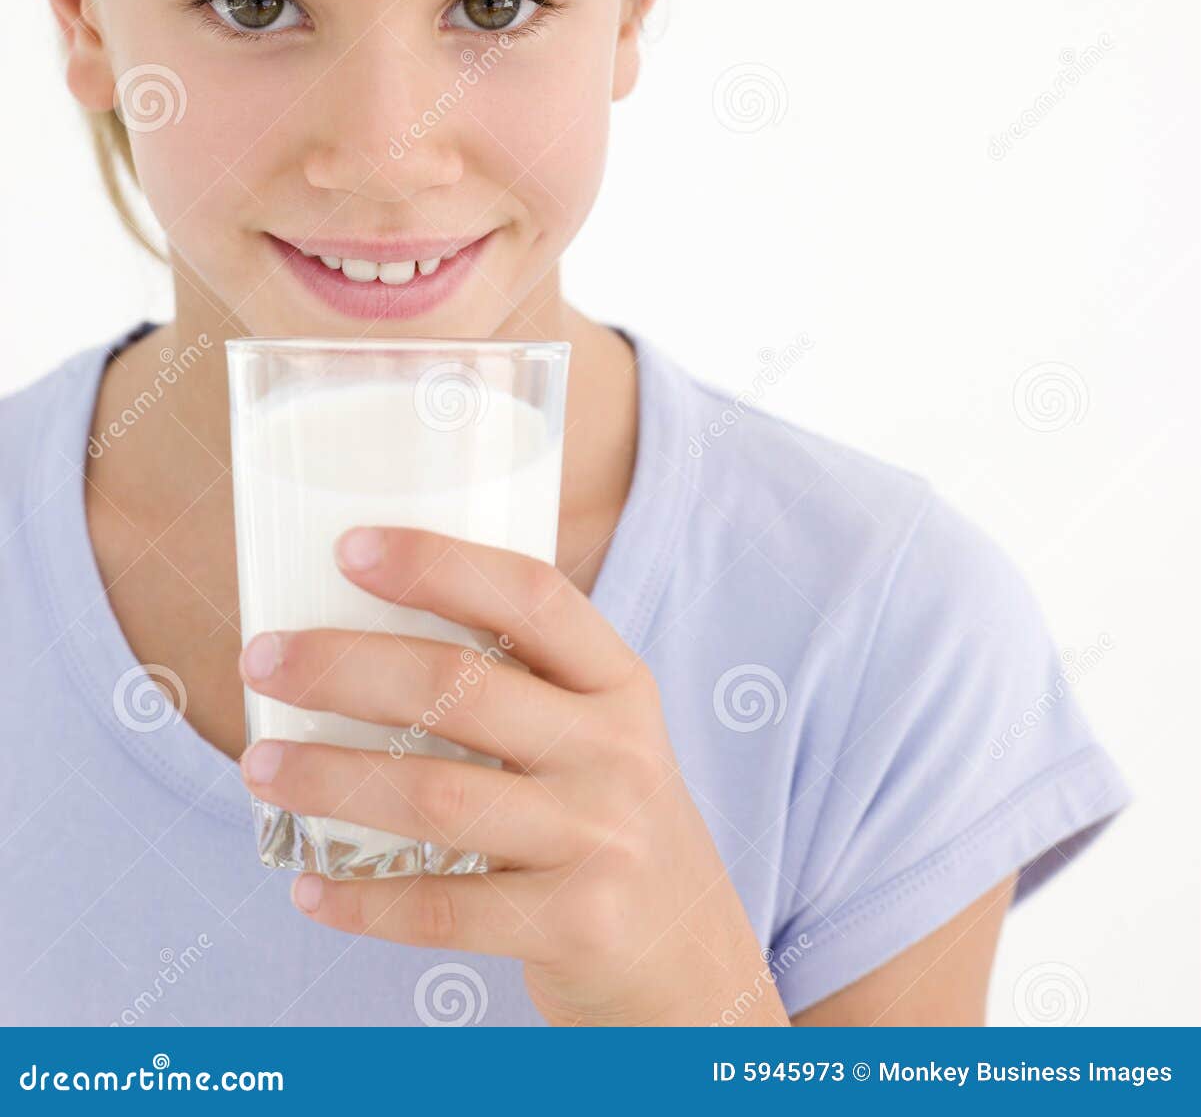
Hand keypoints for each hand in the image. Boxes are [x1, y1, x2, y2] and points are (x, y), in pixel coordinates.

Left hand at [236, 526, 788, 1026]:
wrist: (691, 966)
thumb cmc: (609, 827)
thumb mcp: (599, 739)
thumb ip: (520, 692)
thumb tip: (353, 642)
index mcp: (618, 682)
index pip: (532, 597)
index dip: (440, 564)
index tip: (351, 548)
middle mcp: (616, 749)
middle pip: (461, 687)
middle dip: (345, 666)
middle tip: (263, 659)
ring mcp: (600, 838)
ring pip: (439, 794)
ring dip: (331, 778)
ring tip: (259, 767)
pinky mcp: (577, 924)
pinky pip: (446, 910)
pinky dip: (366, 900)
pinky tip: (308, 887)